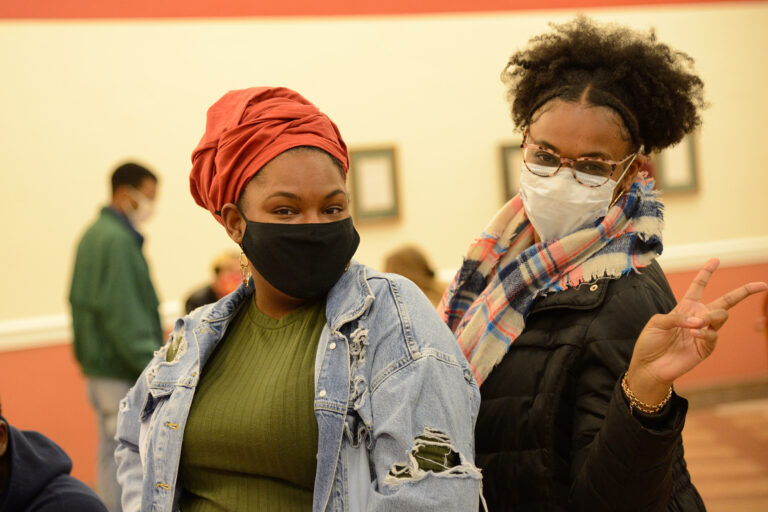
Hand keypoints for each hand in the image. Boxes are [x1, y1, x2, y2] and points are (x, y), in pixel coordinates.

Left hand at [626, 258, 767, 404]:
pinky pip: (713, 335)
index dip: (707, 272)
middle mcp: (698, 317)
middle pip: (726, 301)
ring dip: (711, 317)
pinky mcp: (706, 348)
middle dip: (744, 291)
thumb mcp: (657, 322)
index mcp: (685, 307)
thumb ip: (676, 317)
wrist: (649, 366)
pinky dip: (705, 332)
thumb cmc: (650, 342)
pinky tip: (694, 333)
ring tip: (695, 324)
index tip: (716, 259)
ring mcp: (704, 332)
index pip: (699, 285)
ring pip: (722, 316)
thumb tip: (699, 320)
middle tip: (761, 285)